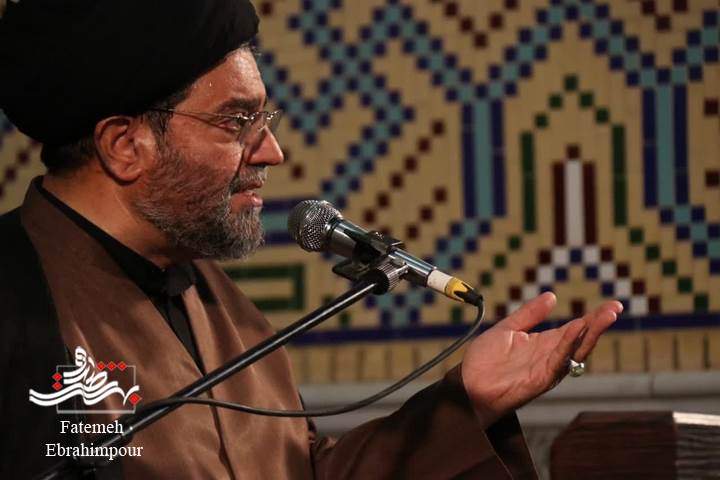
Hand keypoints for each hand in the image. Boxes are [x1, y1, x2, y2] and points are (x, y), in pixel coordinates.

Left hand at [461, 292, 622, 424]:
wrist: (468, 386)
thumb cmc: (485, 362)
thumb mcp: (508, 329)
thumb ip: (529, 314)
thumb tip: (551, 296)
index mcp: (545, 344)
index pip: (575, 328)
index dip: (593, 317)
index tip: (612, 305)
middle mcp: (550, 357)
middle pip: (581, 339)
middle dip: (599, 324)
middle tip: (615, 308)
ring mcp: (547, 369)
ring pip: (575, 350)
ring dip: (590, 332)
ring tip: (604, 315)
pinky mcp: (539, 379)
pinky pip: (558, 361)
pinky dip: (568, 344)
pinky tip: (576, 328)